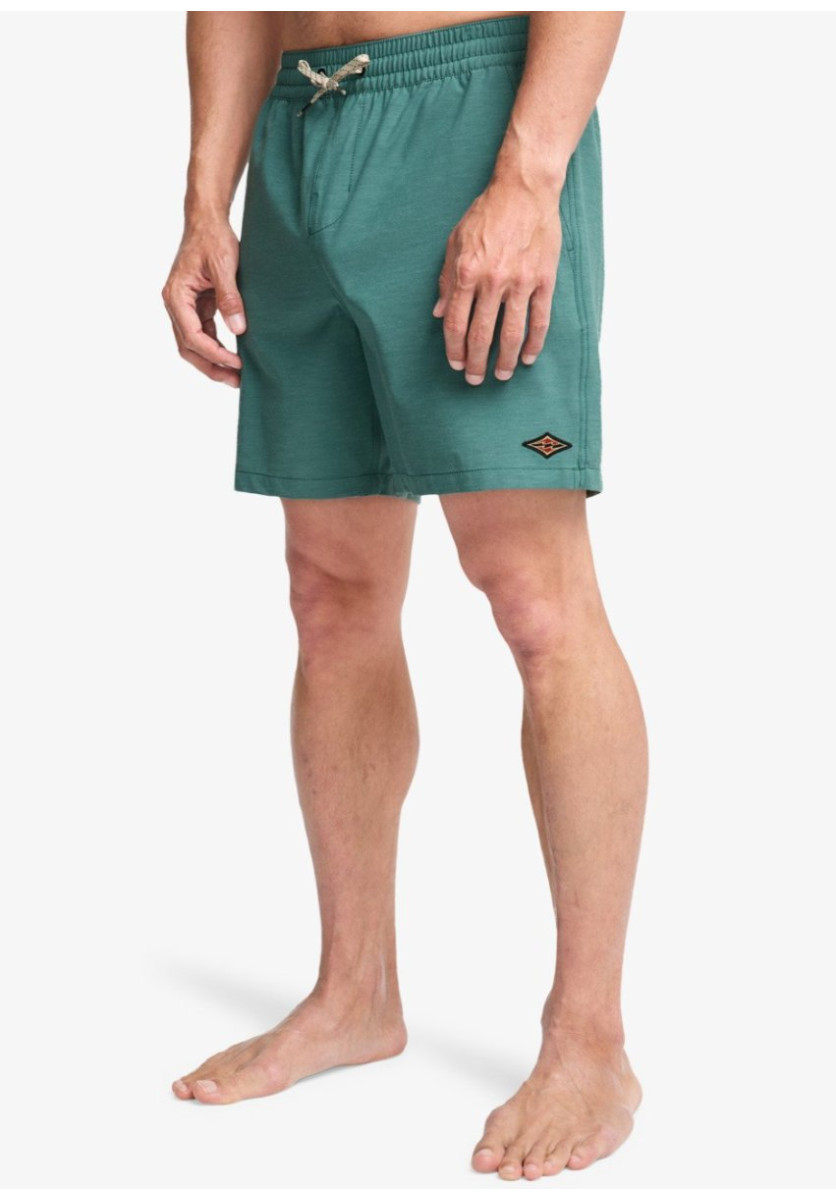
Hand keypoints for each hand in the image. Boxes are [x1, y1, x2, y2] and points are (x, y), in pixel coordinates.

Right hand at [162, 218, 245, 386]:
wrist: (207, 220)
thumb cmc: (213, 238)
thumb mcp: (224, 266)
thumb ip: (230, 297)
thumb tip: (239, 329)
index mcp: (176, 295)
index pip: (192, 336)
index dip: (214, 354)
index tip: (236, 363)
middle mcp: (175, 304)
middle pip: (188, 347)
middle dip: (211, 366)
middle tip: (236, 382)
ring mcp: (184, 306)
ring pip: (194, 344)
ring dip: (213, 360)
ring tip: (237, 376)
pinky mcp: (197, 305)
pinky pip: (204, 333)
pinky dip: (217, 346)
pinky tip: (234, 356)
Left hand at [433, 175, 561, 384]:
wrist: (524, 190)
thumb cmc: (487, 214)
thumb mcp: (455, 242)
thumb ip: (446, 280)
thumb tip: (438, 313)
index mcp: (467, 272)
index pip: (456, 323)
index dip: (454, 348)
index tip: (455, 364)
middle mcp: (493, 280)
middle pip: (482, 334)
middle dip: (476, 362)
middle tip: (475, 380)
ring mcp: (521, 281)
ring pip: (513, 333)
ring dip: (506, 360)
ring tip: (502, 375)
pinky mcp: (544, 279)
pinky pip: (540, 319)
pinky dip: (535, 342)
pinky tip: (529, 357)